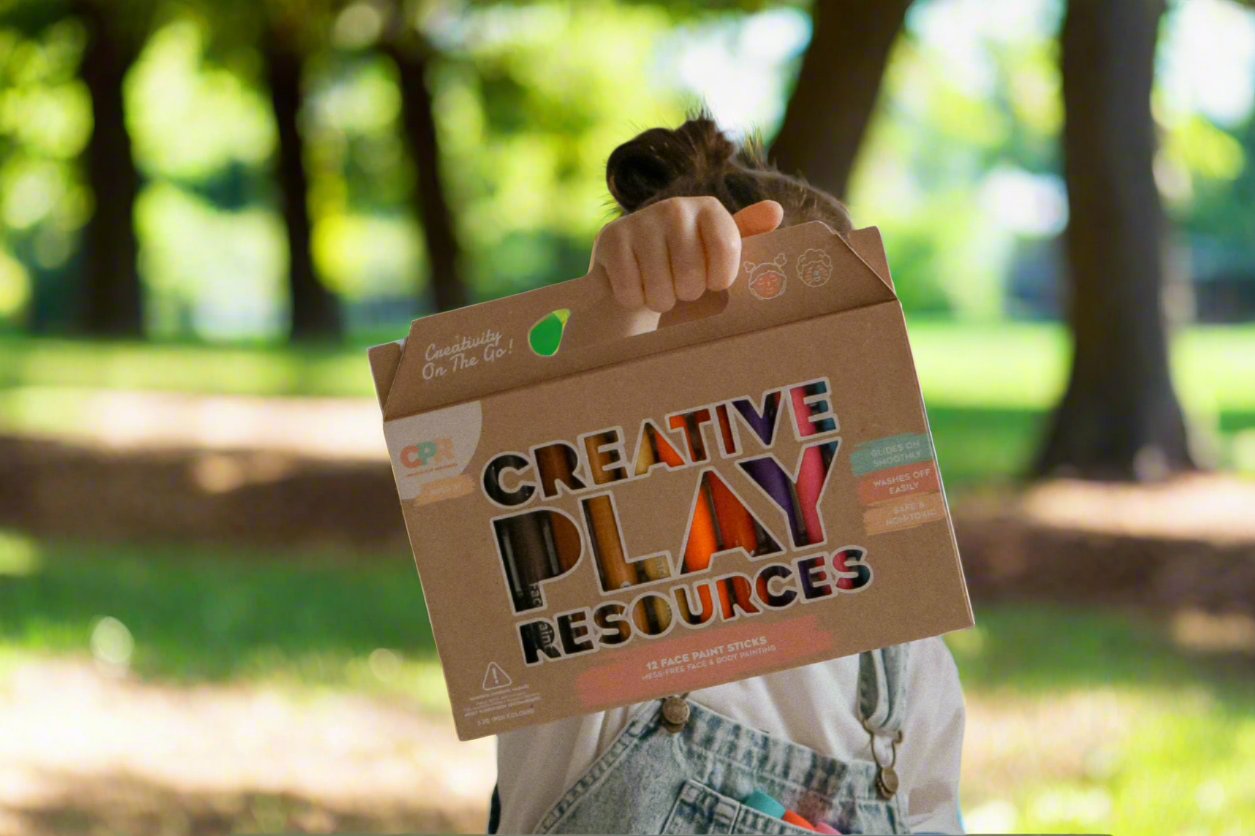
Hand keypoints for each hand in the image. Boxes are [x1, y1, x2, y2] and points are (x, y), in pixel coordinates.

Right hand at [589, 197, 783, 311]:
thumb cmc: (686, 270)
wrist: (634, 276)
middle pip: (691, 274)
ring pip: (660, 287)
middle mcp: (674, 207)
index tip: (714, 283)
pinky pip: (630, 290)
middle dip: (687, 294)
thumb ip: (748, 236)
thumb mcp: (719, 255)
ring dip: (660, 300)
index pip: (726, 249)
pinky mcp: (609, 239)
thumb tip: (775, 210)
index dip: (720, 278)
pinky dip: (633, 300)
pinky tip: (634, 289)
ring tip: (659, 290)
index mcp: (708, 209)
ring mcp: (639, 221)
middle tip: (680, 288)